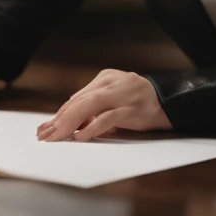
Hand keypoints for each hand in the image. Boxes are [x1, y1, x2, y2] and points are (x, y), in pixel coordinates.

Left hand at [36, 69, 171, 141]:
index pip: (76, 99)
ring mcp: (121, 95)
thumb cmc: (140, 102)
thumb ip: (96, 105)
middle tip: (44, 136)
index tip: (45, 129)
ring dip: (69, 124)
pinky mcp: (131, 109)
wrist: (171, 99)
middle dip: (59, 120)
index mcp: (105, 78)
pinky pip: (107, 118)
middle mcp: (111, 83)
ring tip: (56, 137)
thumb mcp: (115, 98)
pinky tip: (81, 136)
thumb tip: (73, 119)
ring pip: (88, 107)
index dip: (59, 115)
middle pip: (78, 102)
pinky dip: (92, 127)